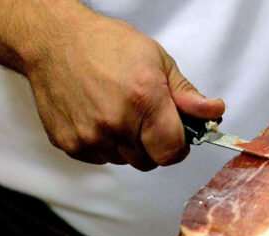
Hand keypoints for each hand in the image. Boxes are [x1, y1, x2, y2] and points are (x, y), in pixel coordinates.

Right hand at [25, 11, 224, 169]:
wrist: (54, 41)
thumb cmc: (107, 45)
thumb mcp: (157, 60)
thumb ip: (187, 94)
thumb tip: (214, 112)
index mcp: (144, 101)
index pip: (172, 151)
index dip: (179, 146)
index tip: (176, 135)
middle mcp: (116, 123)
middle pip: (149, 161)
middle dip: (154, 145)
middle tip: (146, 119)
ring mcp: (90, 136)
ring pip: (124, 161)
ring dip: (128, 145)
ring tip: (119, 112)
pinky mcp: (70, 144)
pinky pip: (99, 158)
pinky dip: (104, 145)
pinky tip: (98, 116)